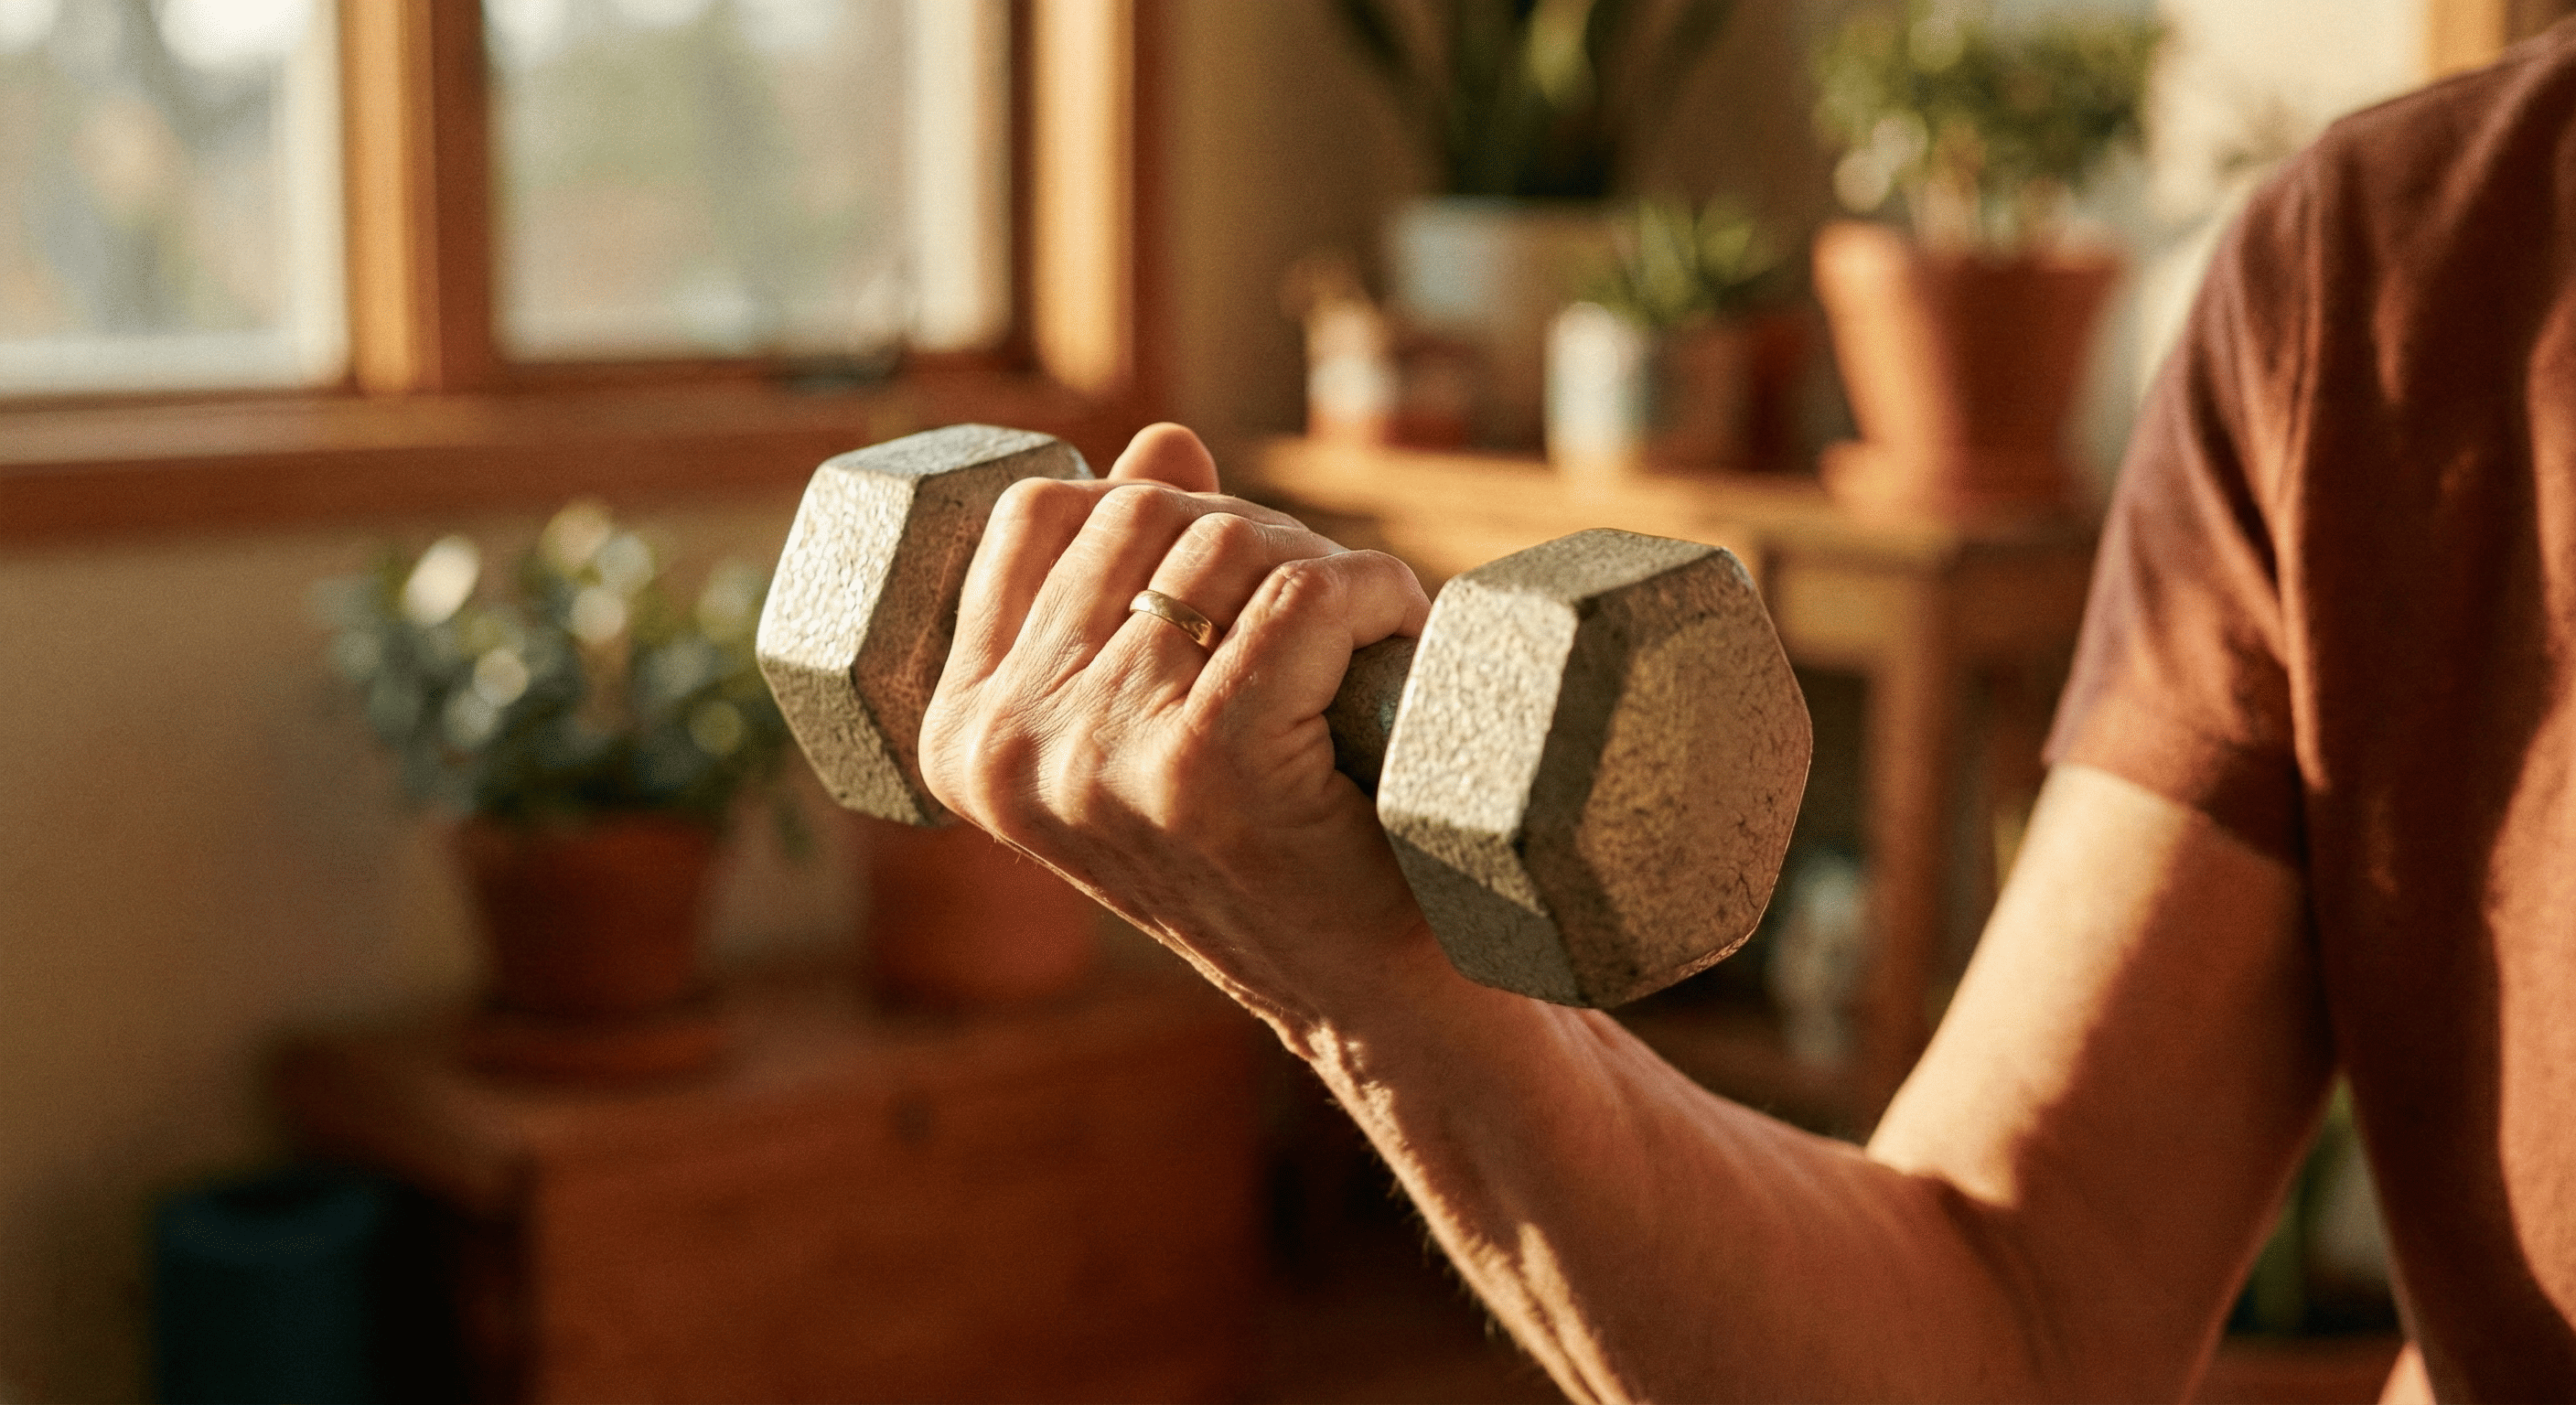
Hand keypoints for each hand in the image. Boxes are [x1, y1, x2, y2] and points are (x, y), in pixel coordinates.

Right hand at [917, 423, 1442, 1035]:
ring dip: (1326, 570)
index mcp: (960, 735)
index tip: (1232, 589)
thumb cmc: (1280, 852)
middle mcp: (1004, 750)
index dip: (1161, 509)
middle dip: (1257, 535)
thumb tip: (1163, 442)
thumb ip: (1134, 583)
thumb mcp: (1163, 719)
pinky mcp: (1204, 767)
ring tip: (1361, 651)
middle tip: (1325, 622)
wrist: (1380, 1002)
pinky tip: (1400, 644)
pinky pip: (1303, 595)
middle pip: (1142, 513)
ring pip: (1229, 546)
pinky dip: (1375, 596)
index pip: (1039, 512)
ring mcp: (1097, 759)